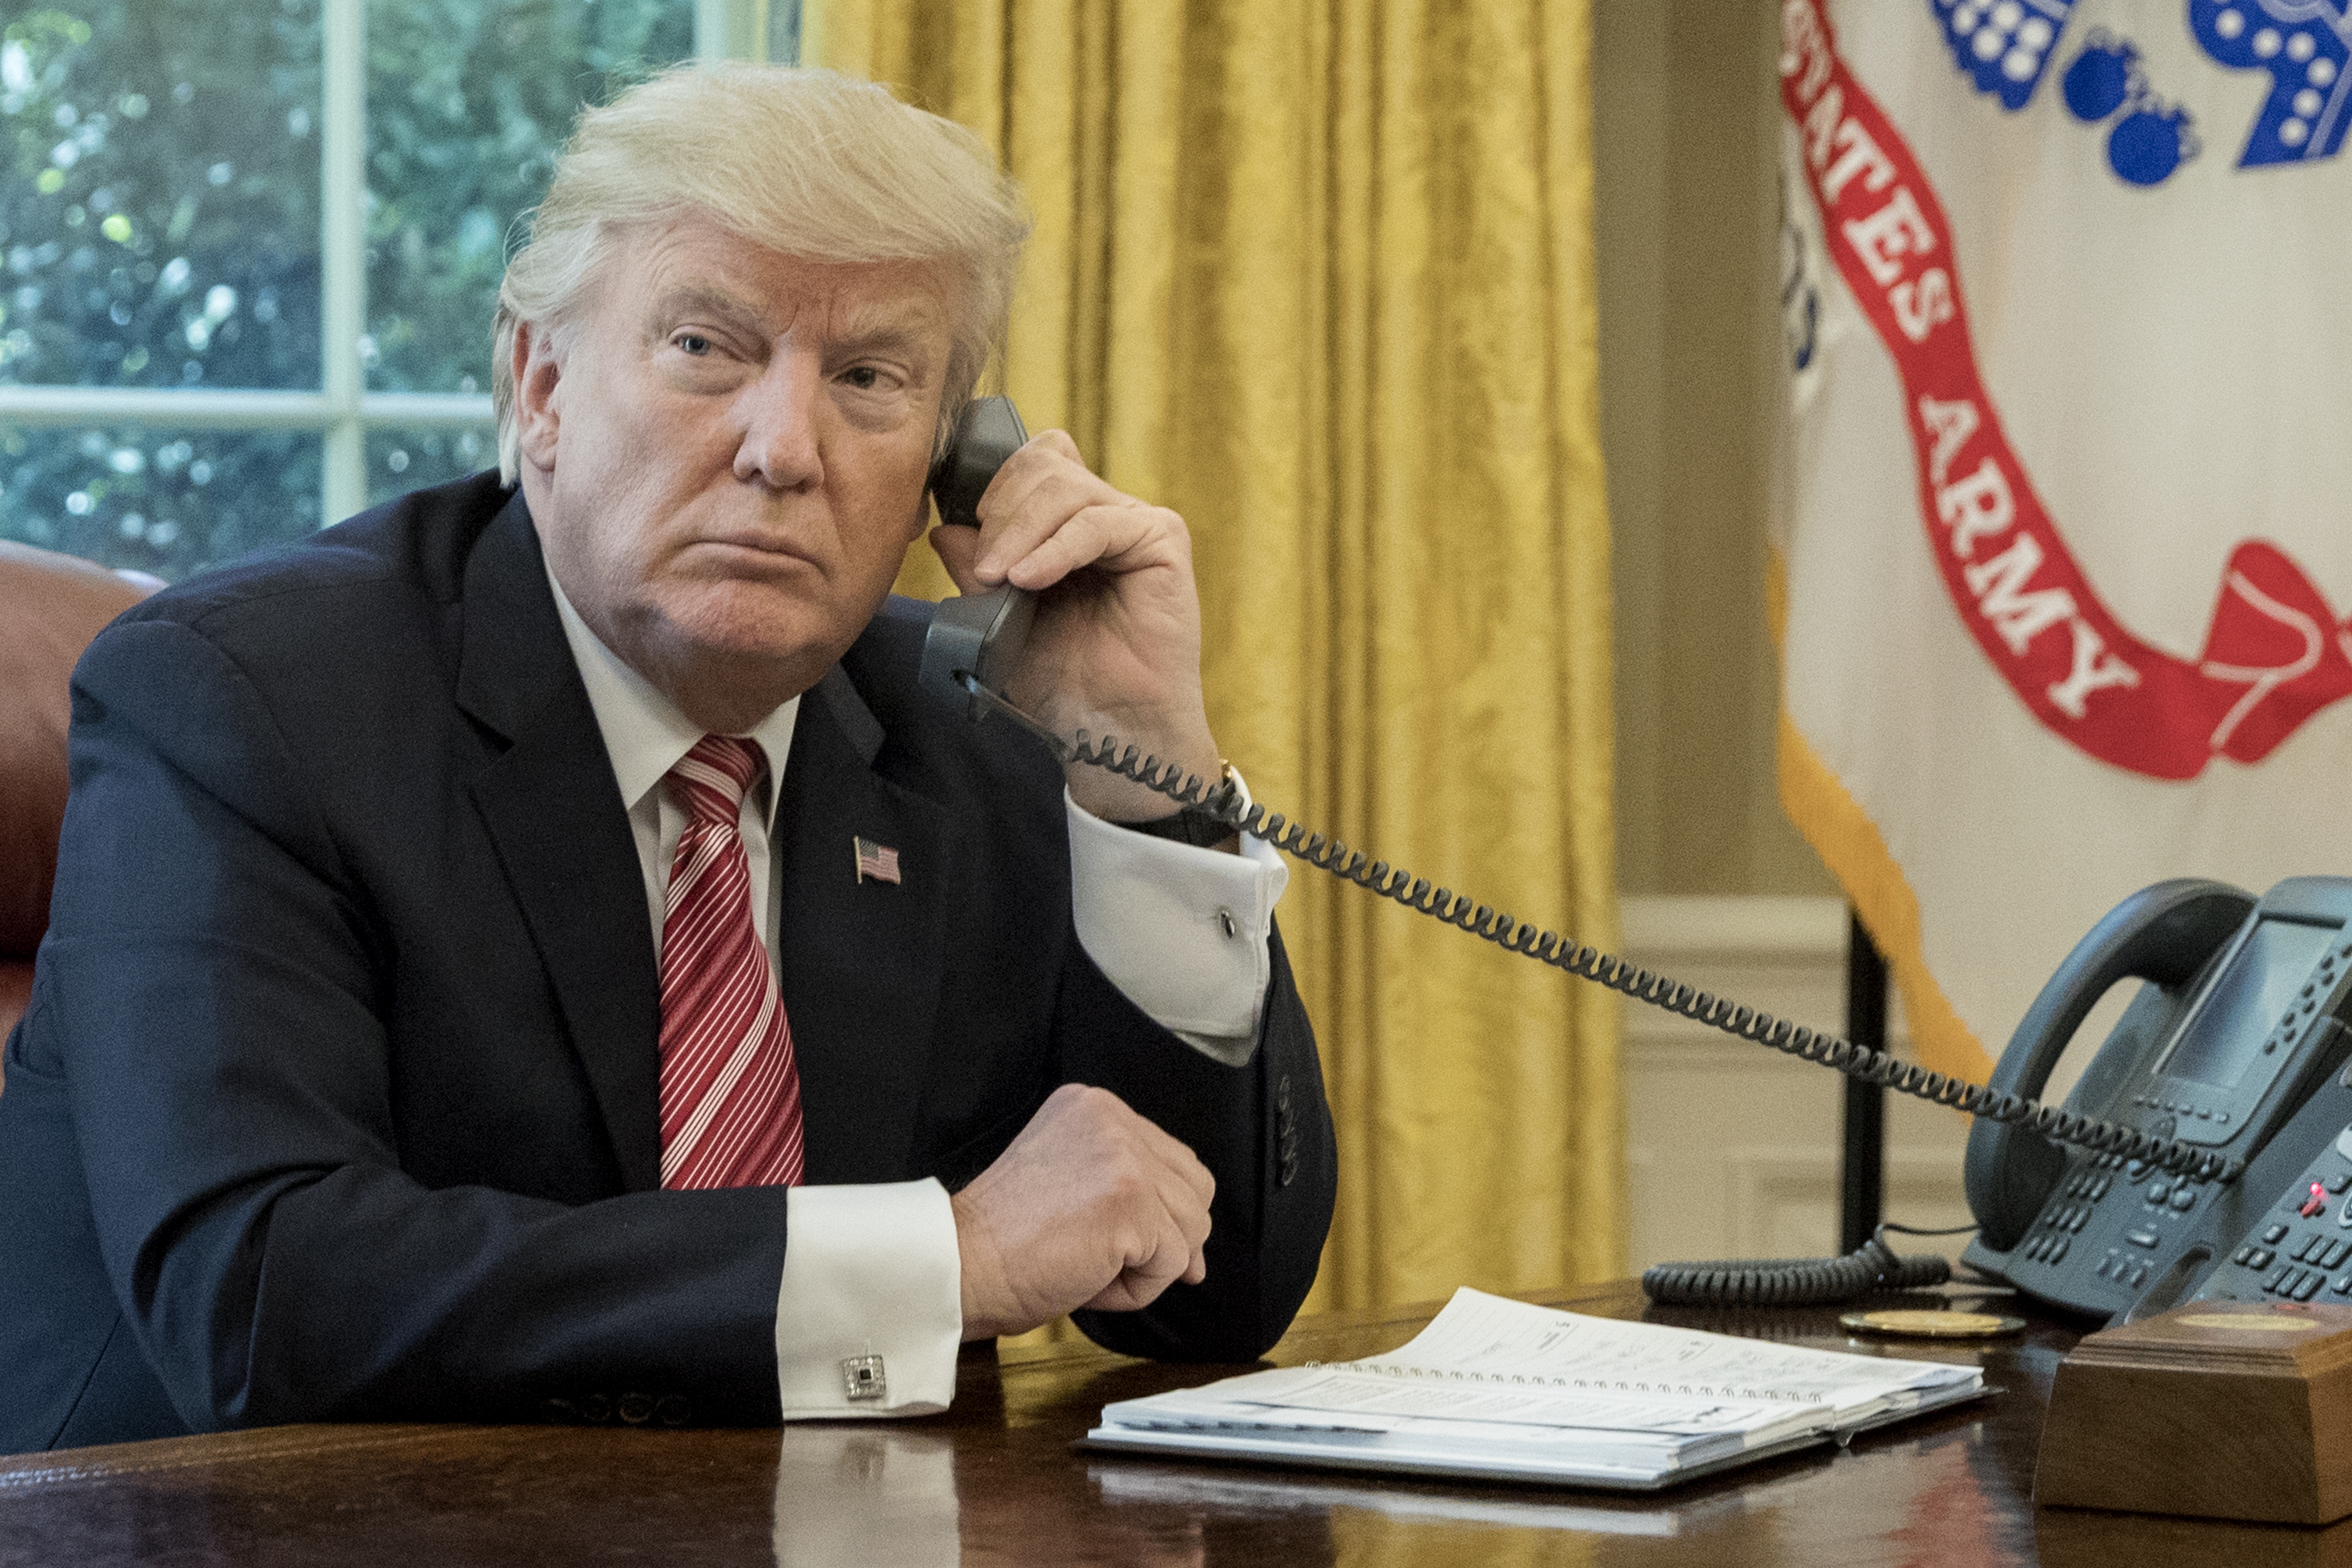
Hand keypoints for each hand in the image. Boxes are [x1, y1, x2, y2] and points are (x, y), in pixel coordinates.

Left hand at [928, 430, 1223, 822]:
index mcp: (1068, 522)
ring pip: (1064, 488)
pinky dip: (1056, 549)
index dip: (993, 487)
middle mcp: (1105, 512)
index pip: (1031, 462)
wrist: (1109, 729)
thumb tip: (944, 528)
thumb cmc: (1061, 680)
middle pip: (1042, 465)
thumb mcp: (999, 617)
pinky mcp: (1163, 541)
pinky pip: (1098, 523)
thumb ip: (977, 568)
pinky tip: (1029, 580)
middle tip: (984, 568)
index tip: (969, 539)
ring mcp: (1137, 522)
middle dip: (1000, 512)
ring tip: (1000, 579)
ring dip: (1019, 531)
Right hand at [950, 1083, 1214, 1340]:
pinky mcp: (1130, 1202)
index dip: (1167, 1212)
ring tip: (1090, 1268)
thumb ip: (1134, 1193)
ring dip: (1148, 1266)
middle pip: (1195, 1188)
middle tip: (1117, 1263)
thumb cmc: (1005, 1241)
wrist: (961, 1264)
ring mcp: (1123, 1157)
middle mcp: (1112, 1119)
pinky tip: (1091, 1281)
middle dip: (1170, 1238)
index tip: (1133, 1243)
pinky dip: (1138, 1289)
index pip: (1173, 1158)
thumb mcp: (1074, 1188)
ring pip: (1189, 1227)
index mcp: (1094, 1107)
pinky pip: (1172, 1262)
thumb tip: (1196, 1253)